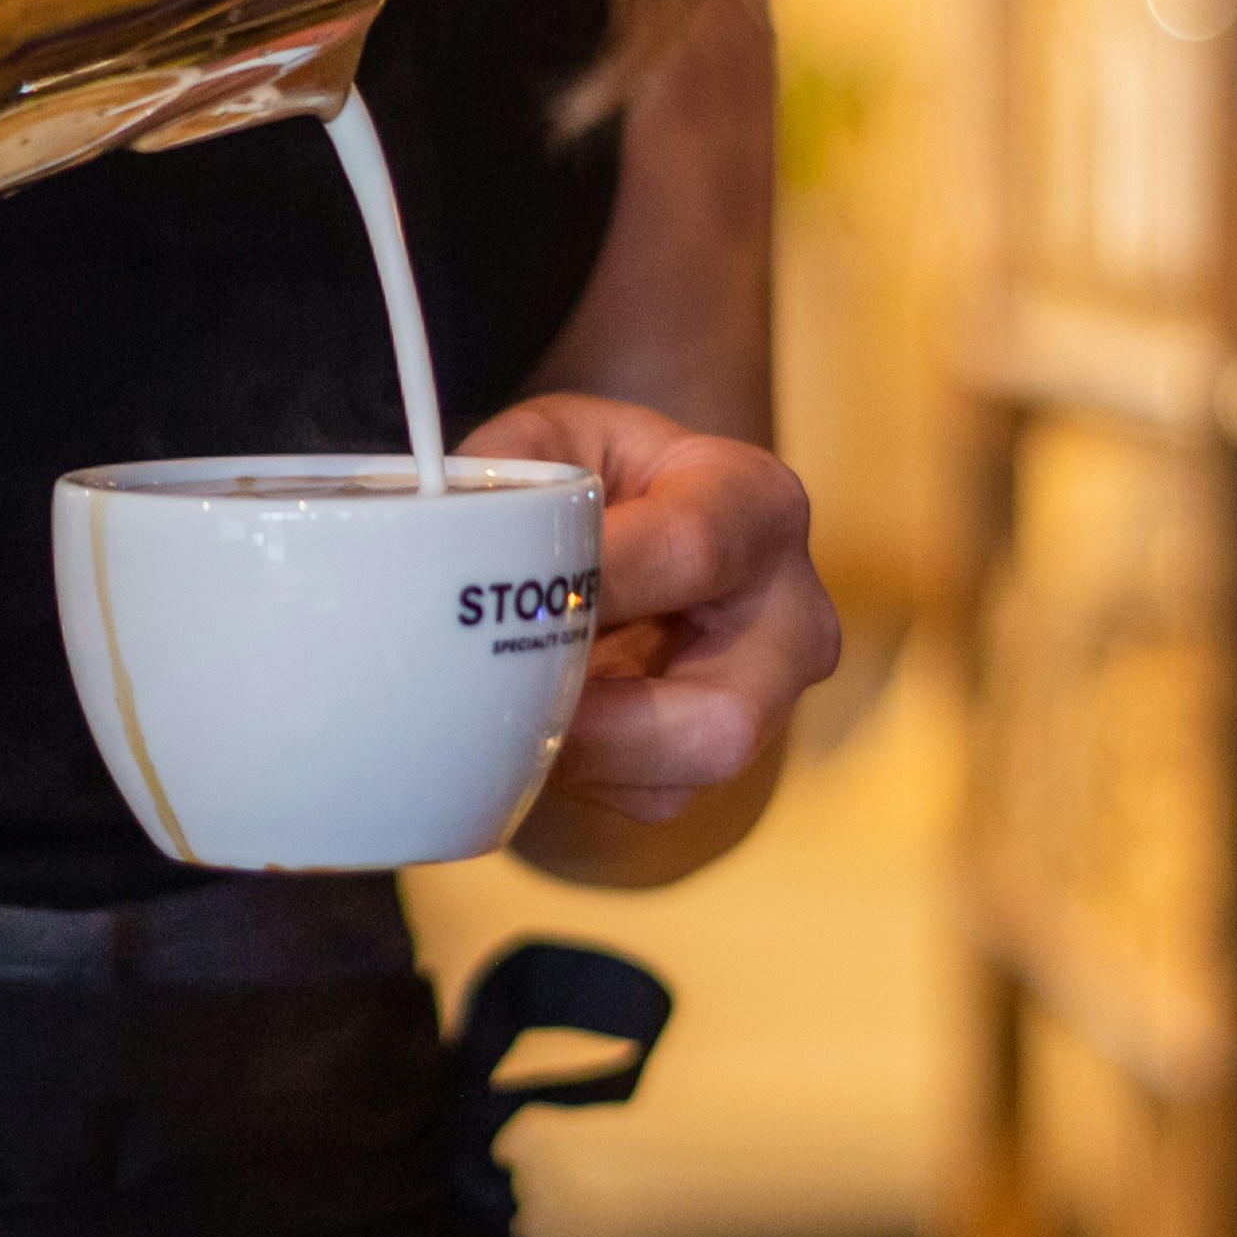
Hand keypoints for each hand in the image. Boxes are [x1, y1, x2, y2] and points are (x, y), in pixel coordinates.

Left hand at [464, 395, 839, 837]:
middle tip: (496, 700)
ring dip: (575, 755)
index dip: (593, 587)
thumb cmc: (604, 482)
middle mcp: (792, 614)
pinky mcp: (727, 756)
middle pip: (720, 717)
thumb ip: (504, 470)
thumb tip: (444, 538)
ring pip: (681, 778)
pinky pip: (648, 796)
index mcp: (756, 504)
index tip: (500, 600)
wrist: (659, 528)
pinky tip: (538, 721)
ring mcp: (772, 700)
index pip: (692, 551)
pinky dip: (578, 769)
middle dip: (591, 721)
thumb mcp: (554, 440)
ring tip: (501, 711)